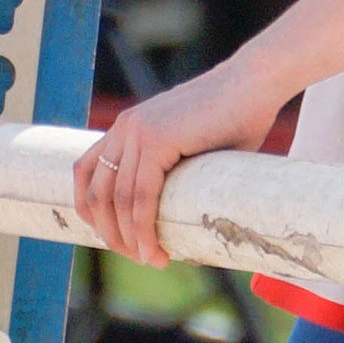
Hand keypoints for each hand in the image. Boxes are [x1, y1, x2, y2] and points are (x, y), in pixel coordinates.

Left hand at [75, 46, 289, 265]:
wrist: (257, 83)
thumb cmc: (236, 118)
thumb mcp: (191, 146)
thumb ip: (174, 171)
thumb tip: (179, 215)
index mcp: (128, 127)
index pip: (86, 174)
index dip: (93, 212)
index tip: (117, 238)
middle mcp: (125, 127)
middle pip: (97, 193)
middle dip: (111, 233)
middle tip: (138, 256)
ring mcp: (138, 131)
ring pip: (118, 200)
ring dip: (130, 239)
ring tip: (152, 259)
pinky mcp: (158, 139)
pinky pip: (141, 196)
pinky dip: (144, 229)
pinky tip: (154, 250)